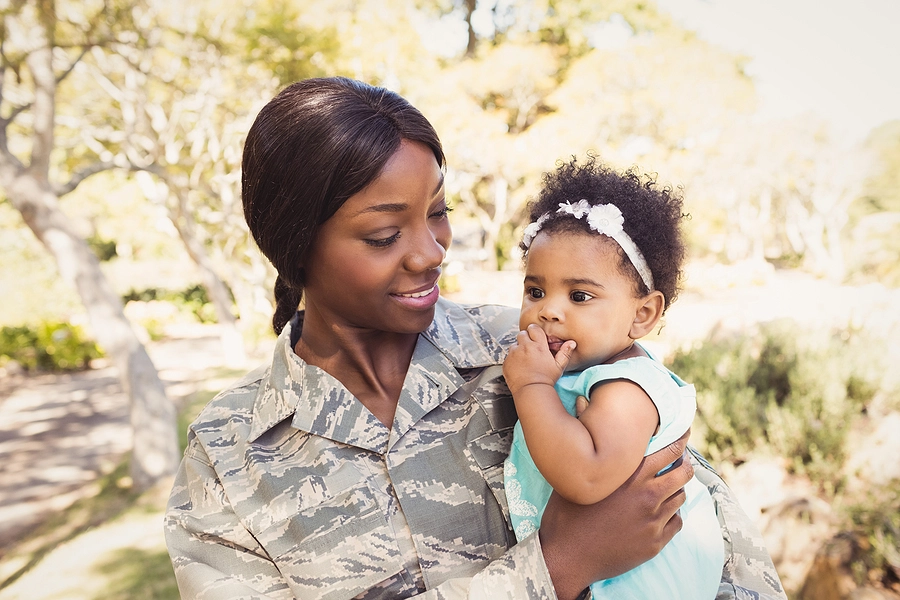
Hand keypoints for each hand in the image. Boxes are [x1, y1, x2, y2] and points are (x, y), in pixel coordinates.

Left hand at [503, 324, 575, 395]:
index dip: (535, 332)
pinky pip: (508, 355)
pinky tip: (519, 366)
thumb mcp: (559, 366)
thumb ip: (565, 353)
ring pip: (514, 344)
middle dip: (526, 339)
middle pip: (522, 334)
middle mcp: (525, 347)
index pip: (534, 328)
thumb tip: (571, 343)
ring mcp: (514, 354)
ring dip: (518, 349)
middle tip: (530, 349)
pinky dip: (512, 359)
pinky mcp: (507, 361)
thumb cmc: (546, 380)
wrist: (531, 391)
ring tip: (524, 360)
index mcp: (538, 346)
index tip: (536, 336)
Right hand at [538, 429, 692, 599]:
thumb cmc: (566, 513)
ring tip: (669, 485)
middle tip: (681, 459)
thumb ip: (586, 436)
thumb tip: (581, 399)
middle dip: (684, 462)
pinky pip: (677, 523)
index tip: (684, 431)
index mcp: (629, 475)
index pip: (668, 449)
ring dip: (677, 488)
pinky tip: (662, 513)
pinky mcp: (655, 543)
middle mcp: (647, 495)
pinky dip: (673, 515)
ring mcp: (653, 521)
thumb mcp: (574, 472)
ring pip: (681, 497)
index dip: (680, 438)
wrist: (567, 557)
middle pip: (683, 472)